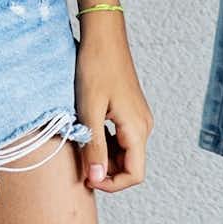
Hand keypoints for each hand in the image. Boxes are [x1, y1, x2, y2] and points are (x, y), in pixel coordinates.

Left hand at [72, 13, 151, 192]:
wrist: (104, 39)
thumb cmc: (95, 70)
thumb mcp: (89, 112)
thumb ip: (95, 148)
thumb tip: (96, 180)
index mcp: (138, 129)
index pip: (135, 174)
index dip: (111, 184)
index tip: (86, 178)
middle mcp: (144, 126)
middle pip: (131, 166)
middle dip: (106, 173)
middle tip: (78, 163)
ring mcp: (139, 119)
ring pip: (126, 154)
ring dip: (104, 159)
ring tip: (80, 146)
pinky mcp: (131, 112)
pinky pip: (123, 139)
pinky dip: (106, 145)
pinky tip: (88, 133)